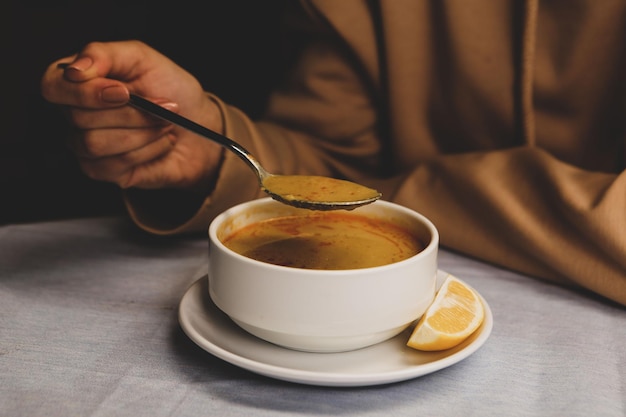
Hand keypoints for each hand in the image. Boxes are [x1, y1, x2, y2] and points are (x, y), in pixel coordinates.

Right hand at [41, 40, 223, 192]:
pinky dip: (147, 150)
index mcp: (76, 81)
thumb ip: (105, 54)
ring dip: (142, 132)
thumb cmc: (170, 89)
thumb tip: (75, 70)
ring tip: (165, 124)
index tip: (125, 92)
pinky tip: (162, 142)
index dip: (86, 93)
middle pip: (80, 118)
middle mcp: (73, 113)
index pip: (53, 86)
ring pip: (94, 144)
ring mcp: (84, 145)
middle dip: (132, 113)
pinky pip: (114, 164)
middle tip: (164, 106)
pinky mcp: (102, 170)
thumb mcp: (142, 58)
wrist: (200, 124)